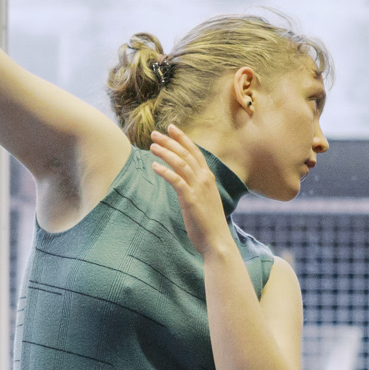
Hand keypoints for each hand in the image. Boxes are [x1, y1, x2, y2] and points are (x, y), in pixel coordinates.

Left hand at [149, 125, 231, 259]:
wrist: (217, 241)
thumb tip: (183, 183)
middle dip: (170, 141)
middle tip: (154, 134)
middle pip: (186, 154)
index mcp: (208, 178)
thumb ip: (196, 188)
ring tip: (152, 146)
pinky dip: (164, 171)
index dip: (183, 138)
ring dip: (165, 153)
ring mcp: (198, 189)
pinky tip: (154, 167)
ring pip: (180, 163)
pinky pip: (176, 180)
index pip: (195, 152)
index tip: (171, 128)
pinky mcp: (191, 200)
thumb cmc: (209, 224)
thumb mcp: (204, 200)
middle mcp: (205, 180)